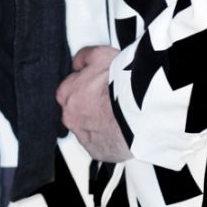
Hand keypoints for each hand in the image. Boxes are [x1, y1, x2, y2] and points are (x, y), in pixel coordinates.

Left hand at [57, 46, 130, 162]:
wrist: (139, 111)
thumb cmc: (121, 85)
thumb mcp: (101, 55)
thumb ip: (84, 57)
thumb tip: (78, 62)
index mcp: (67, 94)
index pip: (70, 89)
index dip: (87, 86)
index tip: (99, 85)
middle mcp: (70, 117)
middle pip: (78, 111)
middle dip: (92, 106)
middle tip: (111, 100)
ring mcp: (84, 136)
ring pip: (89, 128)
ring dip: (101, 123)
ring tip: (120, 115)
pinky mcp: (98, 151)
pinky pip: (102, 145)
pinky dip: (110, 139)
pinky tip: (122, 129)